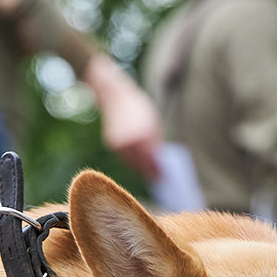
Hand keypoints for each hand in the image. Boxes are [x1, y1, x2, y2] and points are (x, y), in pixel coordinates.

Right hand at [84, 54, 162, 178]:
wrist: (114, 96)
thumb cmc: (138, 107)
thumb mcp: (153, 122)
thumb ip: (156, 142)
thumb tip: (159, 162)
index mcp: (144, 134)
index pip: (153, 160)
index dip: (158, 171)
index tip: (165, 179)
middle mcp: (131, 141)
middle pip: (142, 165)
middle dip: (150, 173)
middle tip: (159, 181)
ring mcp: (119, 144)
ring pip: (132, 164)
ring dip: (141, 170)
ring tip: (151, 175)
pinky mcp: (112, 145)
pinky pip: (125, 158)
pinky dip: (132, 162)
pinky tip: (139, 165)